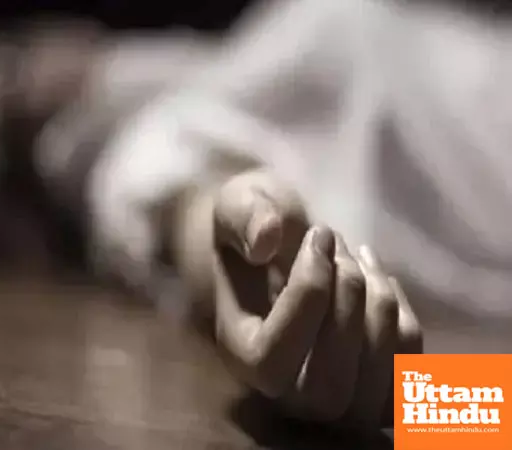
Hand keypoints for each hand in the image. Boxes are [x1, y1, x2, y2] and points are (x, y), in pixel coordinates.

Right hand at [211, 169, 422, 428]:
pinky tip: (379, 282)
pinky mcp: (373, 391)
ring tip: (360, 258)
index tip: (320, 234)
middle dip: (348, 299)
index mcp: (240, 357)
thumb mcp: (238, 206)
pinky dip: (404, 318)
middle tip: (342, 246)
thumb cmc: (256, 231)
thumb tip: (267, 240)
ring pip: (374, 381)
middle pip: (329, 385)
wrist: (277, 254)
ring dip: (379, 304)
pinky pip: (407, 372)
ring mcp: (332, 401)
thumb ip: (244, 217)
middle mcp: (282, 395)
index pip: (272, 359)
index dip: (307, 295)